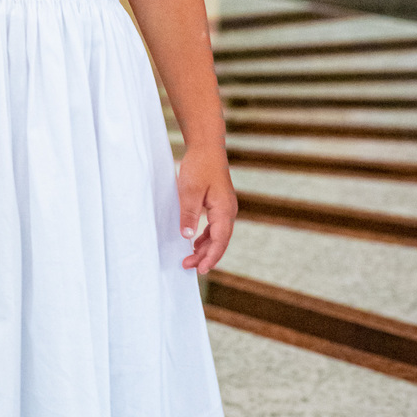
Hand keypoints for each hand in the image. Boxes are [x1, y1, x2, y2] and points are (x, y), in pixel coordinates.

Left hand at [177, 144, 236, 273]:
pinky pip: (215, 227)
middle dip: (206, 256)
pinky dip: (206, 237)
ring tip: (190, 258)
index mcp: (224, 210)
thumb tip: (188, 237)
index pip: (220, 240)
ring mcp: (225, 207)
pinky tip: (195, 242)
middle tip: (188, 266)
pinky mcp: (219, 204)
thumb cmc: (199, 166)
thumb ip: (189, 215)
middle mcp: (229, 211)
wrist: (207, 147)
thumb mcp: (190, 191)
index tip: (200, 269)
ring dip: (205, 248)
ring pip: (218, 235)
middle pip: (220, 241)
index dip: (211, 257)